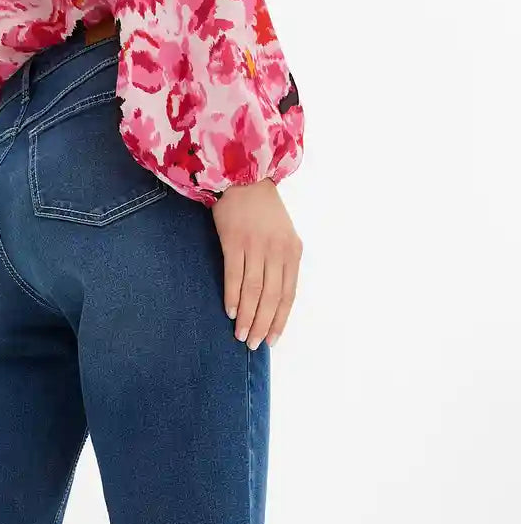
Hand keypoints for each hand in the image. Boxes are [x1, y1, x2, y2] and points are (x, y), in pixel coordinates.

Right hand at [212, 180, 301, 349]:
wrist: (244, 179)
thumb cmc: (262, 212)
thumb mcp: (282, 236)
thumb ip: (281, 265)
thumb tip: (271, 301)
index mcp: (292, 252)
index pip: (288, 294)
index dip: (280, 320)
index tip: (271, 340)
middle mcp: (277, 250)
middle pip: (271, 297)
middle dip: (262, 324)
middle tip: (252, 344)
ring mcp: (256, 246)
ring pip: (254, 290)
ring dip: (247, 316)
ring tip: (240, 335)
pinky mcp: (235, 241)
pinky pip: (235, 276)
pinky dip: (233, 297)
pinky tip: (231, 312)